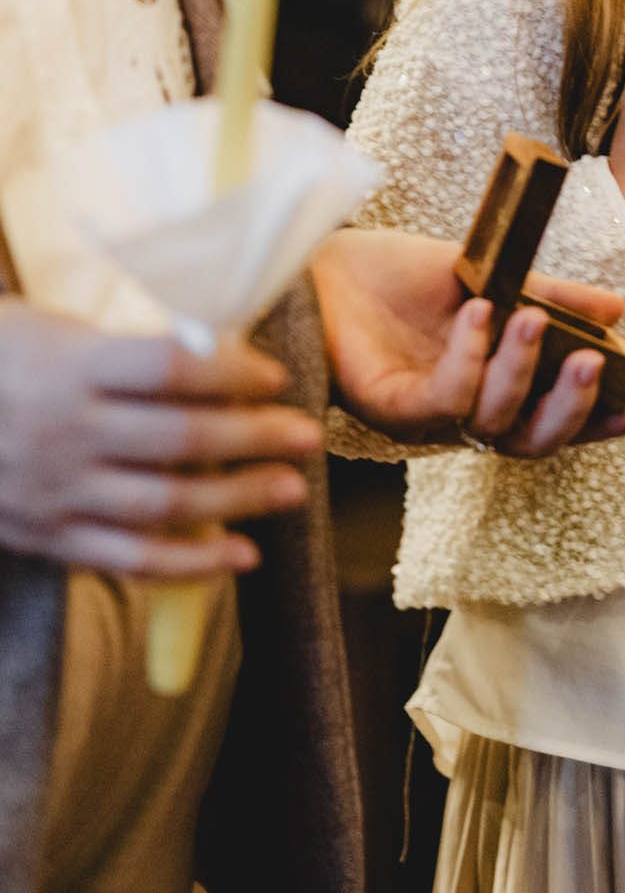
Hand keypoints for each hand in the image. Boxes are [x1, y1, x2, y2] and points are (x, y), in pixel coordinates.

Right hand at [0, 300, 321, 577]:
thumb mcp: (47, 328)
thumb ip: (119, 344)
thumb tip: (208, 349)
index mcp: (69, 366)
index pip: (170, 368)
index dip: (232, 371)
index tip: (274, 375)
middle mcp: (66, 432)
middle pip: (180, 438)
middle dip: (255, 437)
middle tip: (310, 434)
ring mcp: (57, 491)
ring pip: (165, 504)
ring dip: (238, 500)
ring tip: (292, 490)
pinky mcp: (48, 536)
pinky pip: (128, 558)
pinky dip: (190, 564)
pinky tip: (239, 556)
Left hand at [312, 227, 624, 457]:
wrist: (325, 264)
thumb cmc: (398, 277)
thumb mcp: (491, 278)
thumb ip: (552, 297)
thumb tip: (617, 310)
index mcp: (495, 386)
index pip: (558, 419)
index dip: (604, 422)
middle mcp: (465, 413)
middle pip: (532, 441)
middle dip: (572, 408)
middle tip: (597, 362)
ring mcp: (429, 416)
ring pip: (492, 421)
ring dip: (521, 371)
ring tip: (531, 317)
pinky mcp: (390, 407)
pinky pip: (443, 399)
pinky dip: (468, 358)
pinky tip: (479, 314)